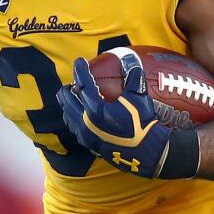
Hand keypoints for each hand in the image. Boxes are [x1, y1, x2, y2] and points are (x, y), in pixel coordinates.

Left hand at [57, 53, 172, 177]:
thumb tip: (131, 61)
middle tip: (74, 82)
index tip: (79, 61)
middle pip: (67, 101)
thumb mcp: (139, 99)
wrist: (146, 152)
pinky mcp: (89, 144)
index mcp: (95, 110)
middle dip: (68, 89)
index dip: (80, 71)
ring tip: (75, 97)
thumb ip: (133, 78)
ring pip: (68, 115)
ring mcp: (85, 135)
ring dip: (69, 104)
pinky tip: (81, 116)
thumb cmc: (142, 125)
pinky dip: (74, 118)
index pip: (83, 85)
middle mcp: (84, 123)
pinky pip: (74, 128)